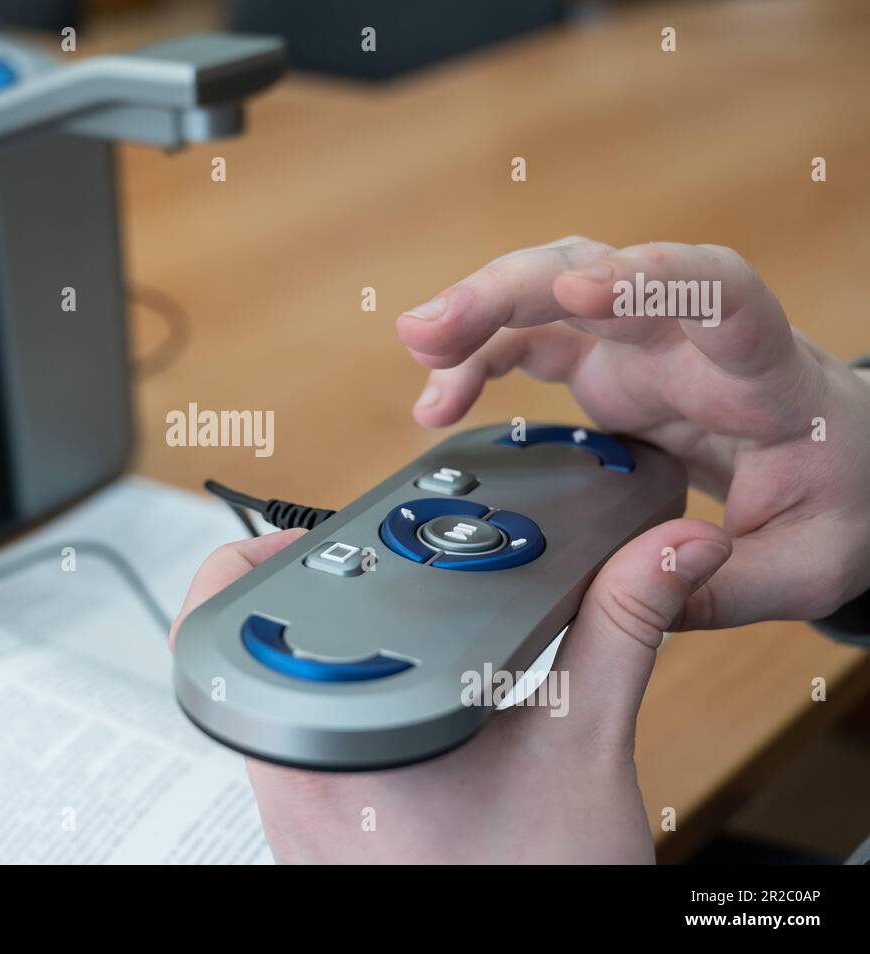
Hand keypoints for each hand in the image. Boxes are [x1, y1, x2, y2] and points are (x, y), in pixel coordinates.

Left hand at [171, 522, 729, 862]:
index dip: (260, 556)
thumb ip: (621, 630)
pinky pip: (305, 755)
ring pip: (282, 708)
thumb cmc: (534, 886)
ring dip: (337, 668)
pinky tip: (412, 713)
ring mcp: (295, 819)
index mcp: (331, 745)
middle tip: (380, 587)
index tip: (318, 538)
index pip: (239, 614)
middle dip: (320, 610)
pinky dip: (349, 720)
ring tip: (404, 644)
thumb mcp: (584, 745)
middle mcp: (290, 785)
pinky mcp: (315, 841)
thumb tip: (666, 552)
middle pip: (258, 654)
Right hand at [397, 237, 869, 627]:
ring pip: (551, 289)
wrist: (837, 465)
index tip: (581, 291)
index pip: (720, 298)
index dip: (652, 281)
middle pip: (598, 274)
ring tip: (418, 346)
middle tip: (433, 330)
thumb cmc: (837, 499)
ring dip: (479, 309)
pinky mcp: (607, 368)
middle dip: (511, 291)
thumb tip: (648, 574)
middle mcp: (691, 340)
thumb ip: (730, 583)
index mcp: (762, 375)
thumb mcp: (806, 566)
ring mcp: (643, 346)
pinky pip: (531, 340)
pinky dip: (478, 361)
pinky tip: (438, 401)